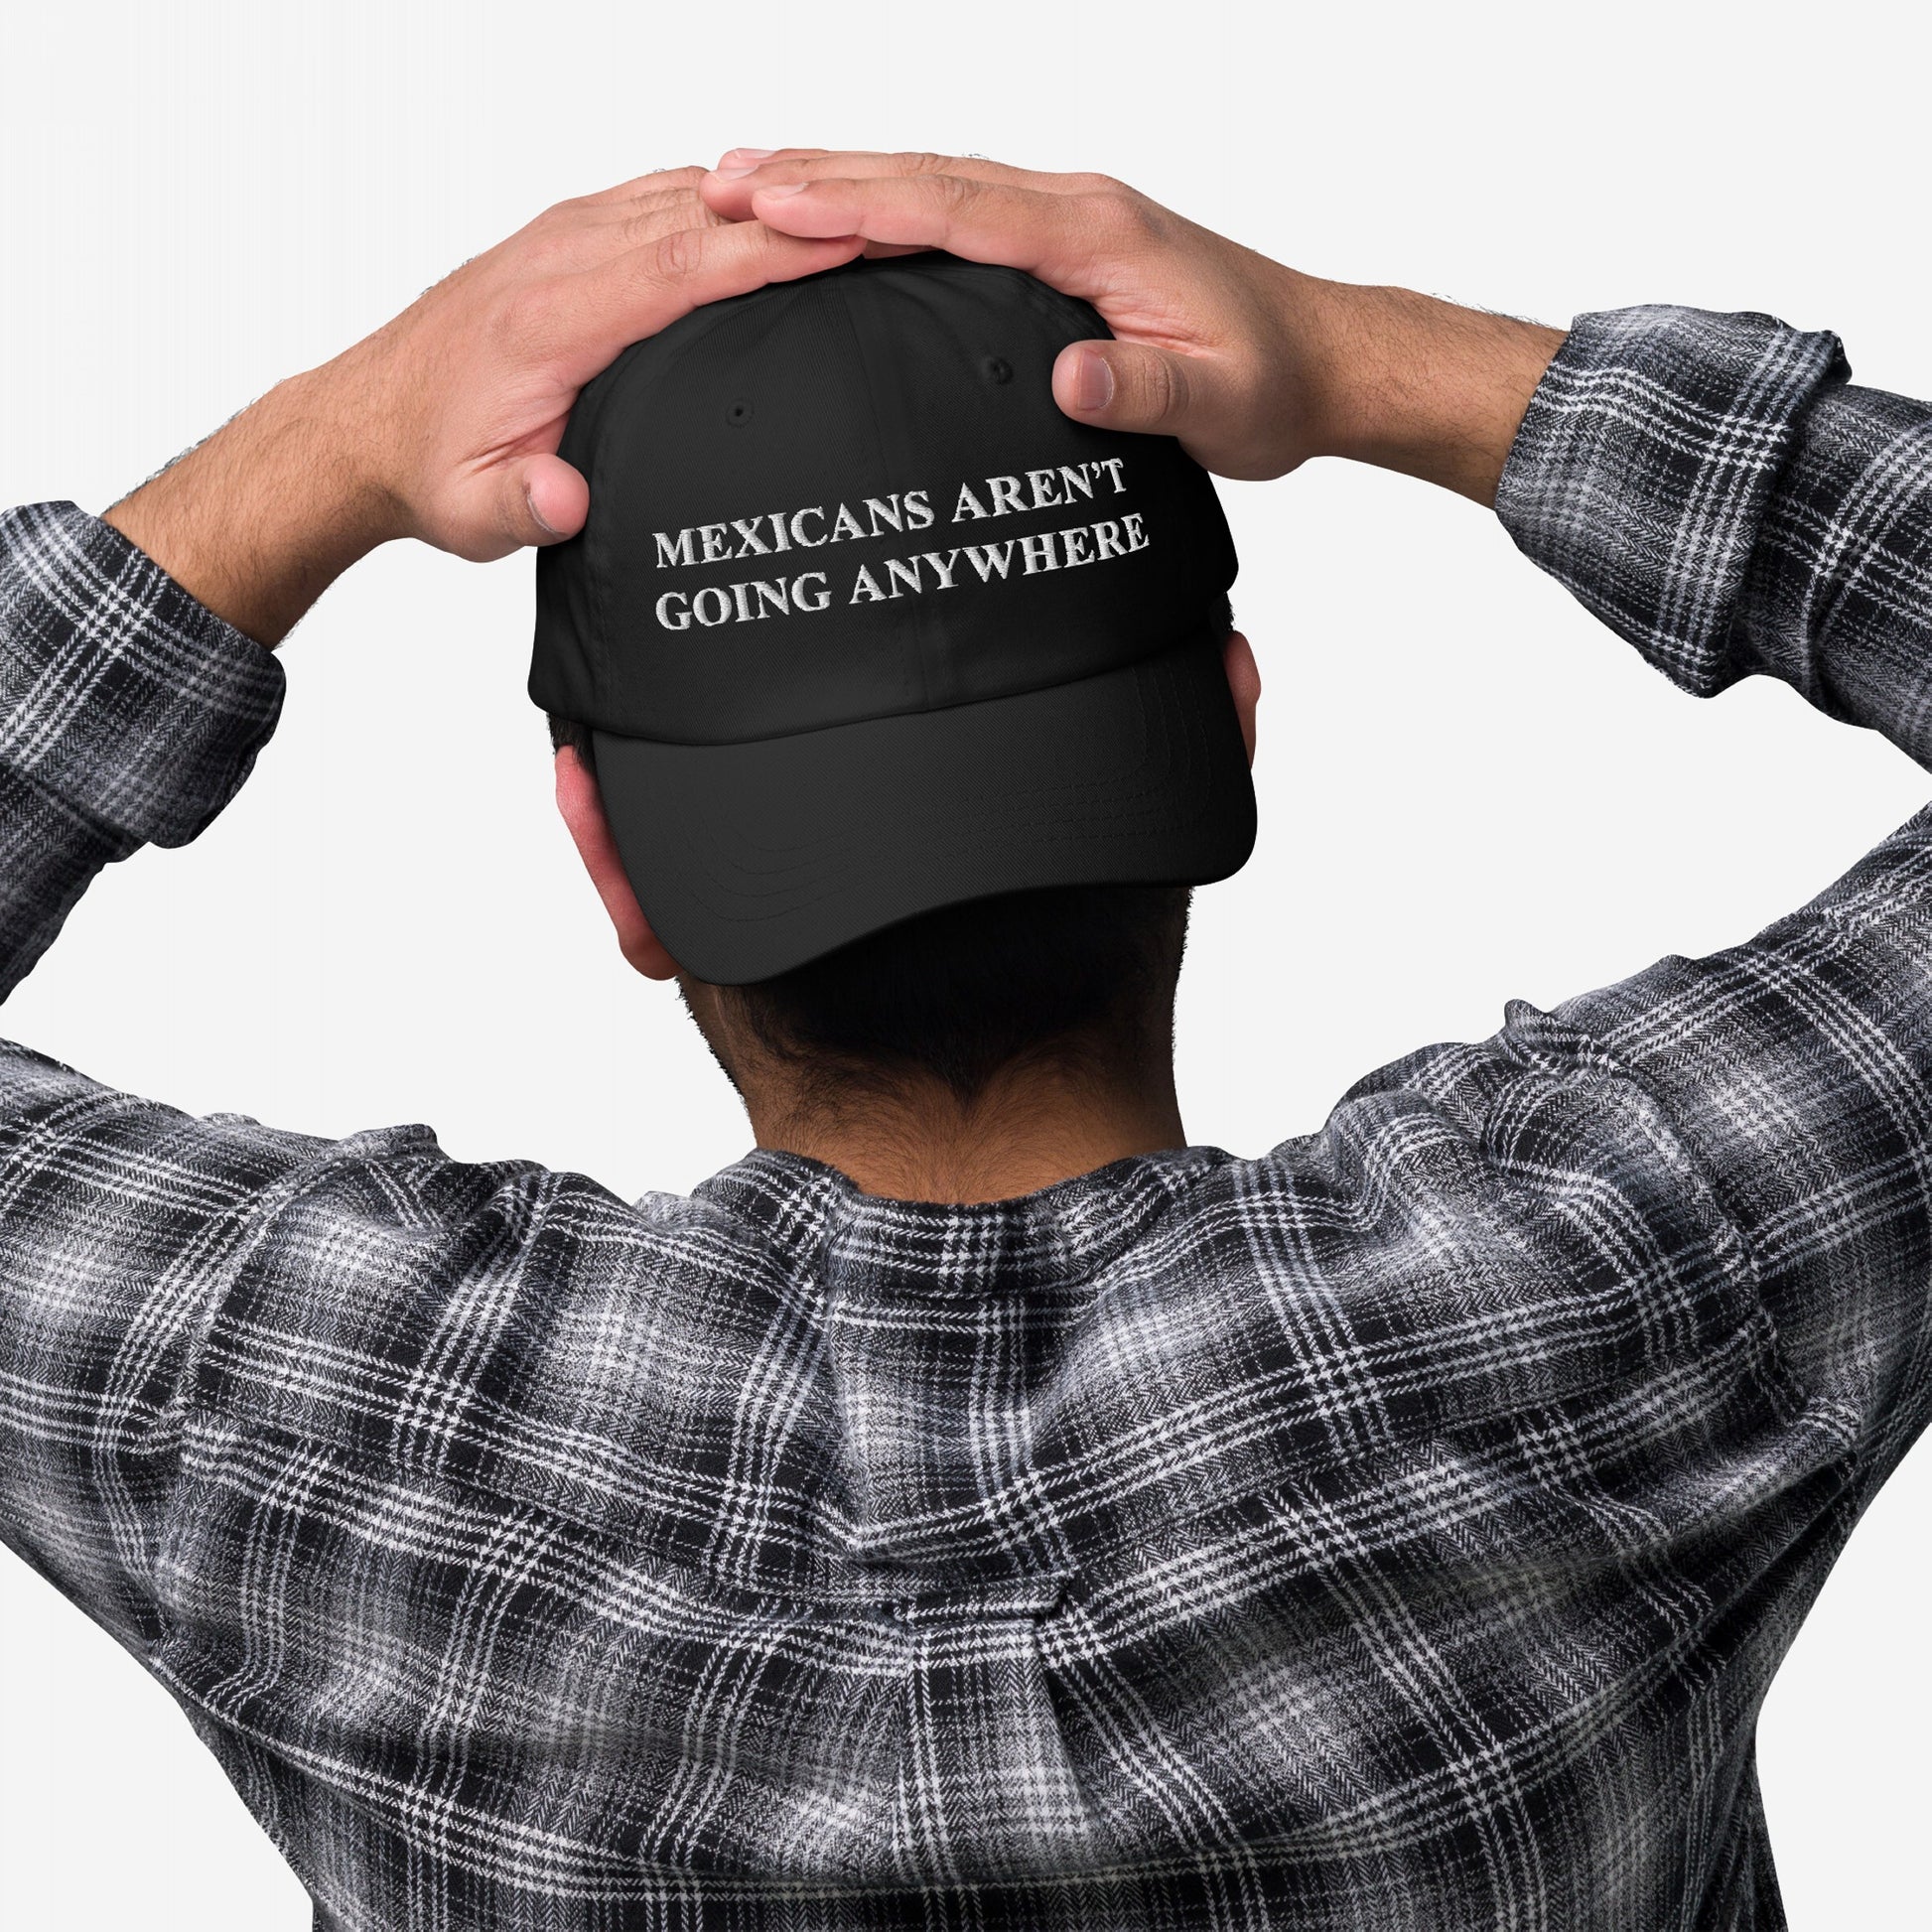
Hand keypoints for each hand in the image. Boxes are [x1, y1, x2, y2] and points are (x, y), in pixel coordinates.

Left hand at [106, 169, 863, 643]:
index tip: (849, 239)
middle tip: (898, 210)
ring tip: (867, 203)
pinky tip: (784, 212)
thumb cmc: (429, 464)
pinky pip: (666, 200)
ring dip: (774, 196)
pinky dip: (732, 201)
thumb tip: (565, 500)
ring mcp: (566, 237)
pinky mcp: (572, 238)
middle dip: (802, 209)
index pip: (680, 265)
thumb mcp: (472, 510)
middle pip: (702, 214)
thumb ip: (521, 504)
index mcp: (550, 318)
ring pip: (688, 194)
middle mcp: (560, 258)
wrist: (363, 425)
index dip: (770, 250)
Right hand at [700, 150, 1563, 503]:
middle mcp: (1074, 206)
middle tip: (721, 177)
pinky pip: (957, 211)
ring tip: (749, 183)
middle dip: (820, 174)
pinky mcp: (1062, 243)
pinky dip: (889, 206)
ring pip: (935, 184)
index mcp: (1097, 232)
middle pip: (927, 176)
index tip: (774, 199)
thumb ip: (1147, 387)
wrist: (1322, 359)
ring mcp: (1066, 218)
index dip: (859, 202)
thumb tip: (1073, 374)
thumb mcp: (1220, 403)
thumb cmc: (1272, 381)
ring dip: (843, 181)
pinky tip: (843, 220)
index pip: (956, 206)